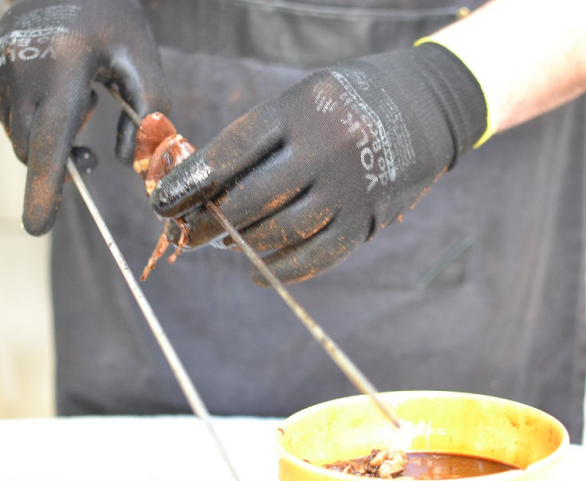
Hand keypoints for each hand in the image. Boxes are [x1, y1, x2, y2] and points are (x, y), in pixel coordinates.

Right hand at [0, 0, 169, 234]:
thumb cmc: (112, 20)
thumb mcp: (144, 60)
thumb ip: (148, 113)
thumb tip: (127, 163)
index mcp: (64, 66)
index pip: (50, 140)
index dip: (44, 187)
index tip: (36, 227)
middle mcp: (20, 68)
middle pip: (33, 149)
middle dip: (60, 160)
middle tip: (92, 142)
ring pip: (19, 137)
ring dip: (48, 136)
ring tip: (76, 97)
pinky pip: (7, 116)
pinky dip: (32, 117)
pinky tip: (51, 86)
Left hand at [151, 43, 486, 284]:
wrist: (423, 106)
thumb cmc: (342, 104)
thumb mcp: (299, 101)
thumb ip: (257, 141)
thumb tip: (203, 190)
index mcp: (299, 110)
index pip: (230, 153)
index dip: (189, 183)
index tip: (162, 204)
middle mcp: (324, 149)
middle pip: (249, 200)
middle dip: (208, 224)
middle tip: (187, 235)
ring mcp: (348, 188)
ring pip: (278, 233)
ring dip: (242, 245)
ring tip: (226, 244)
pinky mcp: (366, 220)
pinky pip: (314, 257)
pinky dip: (279, 271)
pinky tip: (256, 274)